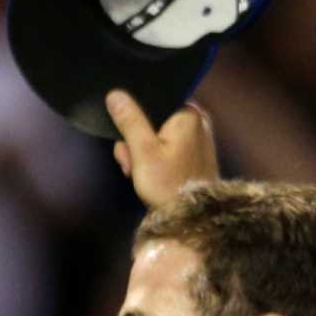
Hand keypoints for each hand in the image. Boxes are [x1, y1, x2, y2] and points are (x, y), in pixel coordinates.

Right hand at [106, 90, 218, 208]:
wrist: (193, 220)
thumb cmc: (169, 185)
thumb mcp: (143, 151)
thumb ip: (130, 121)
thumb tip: (116, 95)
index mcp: (188, 113)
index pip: (152, 102)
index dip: (134, 120)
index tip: (125, 141)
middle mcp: (198, 122)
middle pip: (154, 121)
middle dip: (136, 143)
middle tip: (131, 164)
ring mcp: (199, 141)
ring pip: (160, 138)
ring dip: (143, 155)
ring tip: (139, 174)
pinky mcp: (197, 158)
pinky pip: (170, 151)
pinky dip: (158, 162)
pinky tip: (152, 177)